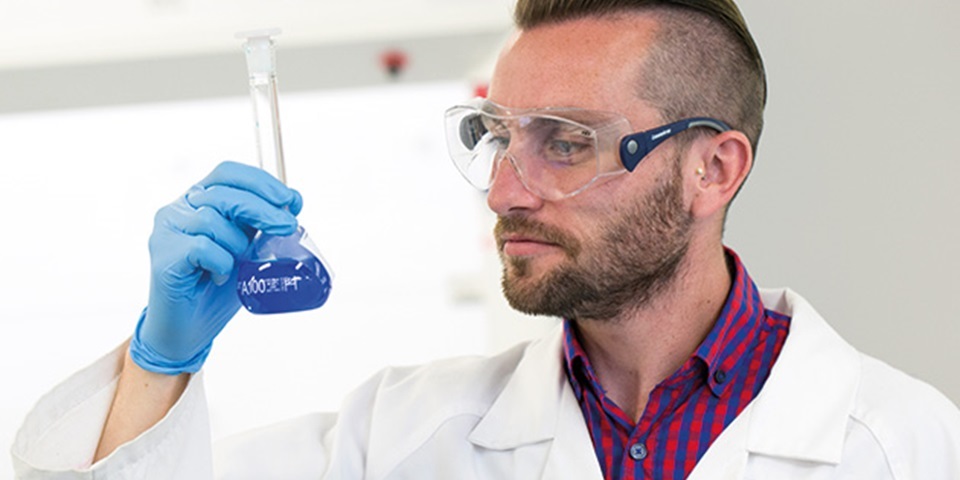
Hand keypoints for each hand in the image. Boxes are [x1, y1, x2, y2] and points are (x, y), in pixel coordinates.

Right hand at [130, 161, 302, 373]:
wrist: (188, 330)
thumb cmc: (217, 287)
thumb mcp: (246, 248)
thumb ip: (259, 225)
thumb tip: (292, 204)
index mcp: (198, 200)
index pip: (227, 173)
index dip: (260, 182)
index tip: (291, 200)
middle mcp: (178, 208)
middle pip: (224, 194)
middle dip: (263, 209)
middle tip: (288, 227)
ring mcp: (166, 230)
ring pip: (213, 220)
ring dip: (236, 245)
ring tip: (235, 266)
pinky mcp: (163, 254)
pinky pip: (202, 246)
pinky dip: (220, 262)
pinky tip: (219, 276)